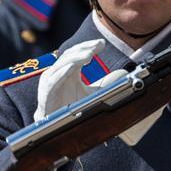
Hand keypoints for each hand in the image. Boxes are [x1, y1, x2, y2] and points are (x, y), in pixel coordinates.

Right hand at [34, 39, 162, 144]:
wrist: (56, 126)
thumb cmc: (71, 107)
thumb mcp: (93, 93)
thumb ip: (106, 83)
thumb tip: (124, 74)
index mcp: (68, 70)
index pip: (78, 53)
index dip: (89, 47)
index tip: (102, 44)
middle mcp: (58, 72)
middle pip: (70, 54)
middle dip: (84, 48)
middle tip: (98, 45)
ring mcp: (51, 80)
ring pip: (62, 64)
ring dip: (76, 57)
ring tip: (89, 53)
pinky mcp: (46, 91)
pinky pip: (54, 79)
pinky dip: (63, 72)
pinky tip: (73, 67)